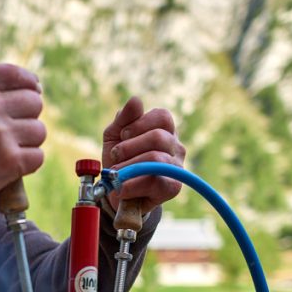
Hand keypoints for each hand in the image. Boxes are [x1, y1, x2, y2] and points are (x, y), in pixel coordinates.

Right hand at [0, 64, 45, 197]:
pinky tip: (8, 164)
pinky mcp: (10, 160)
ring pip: (39, 131)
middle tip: (6, 130)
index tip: (27, 94)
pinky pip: (38, 156)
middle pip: (35, 102)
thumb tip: (37, 87)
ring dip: (27, 142)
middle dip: (26, 116)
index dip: (28, 84)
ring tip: (4, 148)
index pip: (16, 74)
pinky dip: (27, 162)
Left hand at [101, 96, 186, 215]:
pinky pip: (155, 182)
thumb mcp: (114, 136)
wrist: (114, 191)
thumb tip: (136, 100)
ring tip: (115, 175)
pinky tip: (121, 188)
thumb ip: (124, 118)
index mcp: (164, 130)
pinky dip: (132, 185)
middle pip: (159, 137)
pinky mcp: (172, 188)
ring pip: (156, 159)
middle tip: (115, 156)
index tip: (123, 135)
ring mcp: (176, 168)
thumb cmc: (118, 160)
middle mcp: (175, 147)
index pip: (162, 116)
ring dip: (128, 167)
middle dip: (130, 147)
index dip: (140, 123)